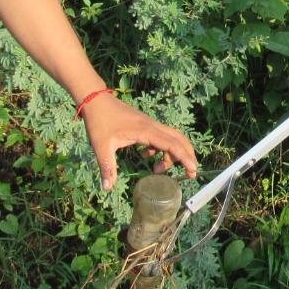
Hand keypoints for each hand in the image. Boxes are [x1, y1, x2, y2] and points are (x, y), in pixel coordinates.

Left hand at [82, 94, 197, 188]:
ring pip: (171, 138)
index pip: (172, 144)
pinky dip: (160, 149)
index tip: (192, 170)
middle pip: (179, 139)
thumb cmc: (99, 121)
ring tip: (157, 170)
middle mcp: (152, 126)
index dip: (184, 157)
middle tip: (190, 174)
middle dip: (187, 156)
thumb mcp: (101, 146)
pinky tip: (145, 156)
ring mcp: (150, 125)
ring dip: (171, 155)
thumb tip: (107, 188)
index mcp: (146, 131)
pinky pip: (161, 137)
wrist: (96, 100)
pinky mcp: (145, 125)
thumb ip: (107, 167)